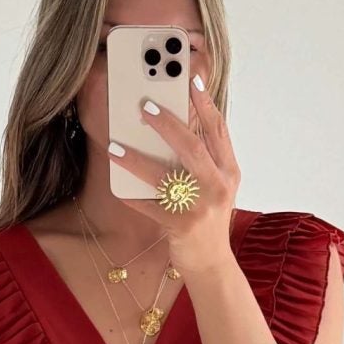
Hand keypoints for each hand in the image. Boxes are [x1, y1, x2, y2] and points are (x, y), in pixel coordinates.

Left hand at [108, 75, 239, 278]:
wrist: (212, 264)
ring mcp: (201, 207)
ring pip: (166, 178)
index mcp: (229, 171)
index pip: (218, 130)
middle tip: (143, 107)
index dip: (204, 103)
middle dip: (167, 124)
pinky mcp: (182, 227)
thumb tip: (174, 125)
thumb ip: (204, 158)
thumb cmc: (207, 218)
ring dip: (138, 160)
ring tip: (115, 146)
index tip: (189, 79)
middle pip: (192, 148)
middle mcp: (218, 186)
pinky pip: (151, 208)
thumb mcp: (215, 185)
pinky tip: (118, 187)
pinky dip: (133, 197)